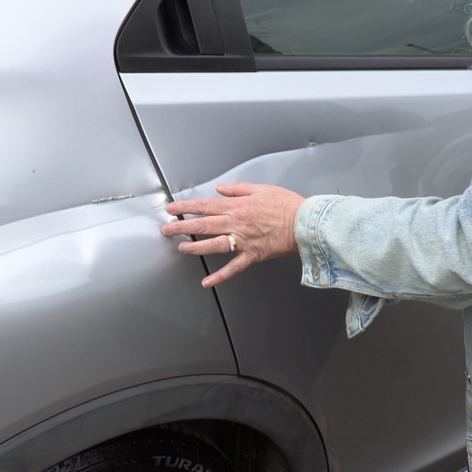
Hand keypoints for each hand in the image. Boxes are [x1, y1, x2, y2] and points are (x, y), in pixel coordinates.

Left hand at [162, 182, 304, 287]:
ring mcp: (242, 241)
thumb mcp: (260, 188)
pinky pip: (233, 267)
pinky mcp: (252, 255)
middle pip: (203, 225)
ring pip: (213, 245)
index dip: (185, 207)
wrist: (304, 222)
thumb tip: (219, 188)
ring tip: (181, 249)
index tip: (171, 208)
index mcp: (237, 206)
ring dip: (195, 247)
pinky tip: (207, 282)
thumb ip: (237, 189)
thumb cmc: (285, 204)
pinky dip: (220, 276)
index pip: (205, 205)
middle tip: (167, 229)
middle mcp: (236, 223)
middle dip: (182, 227)